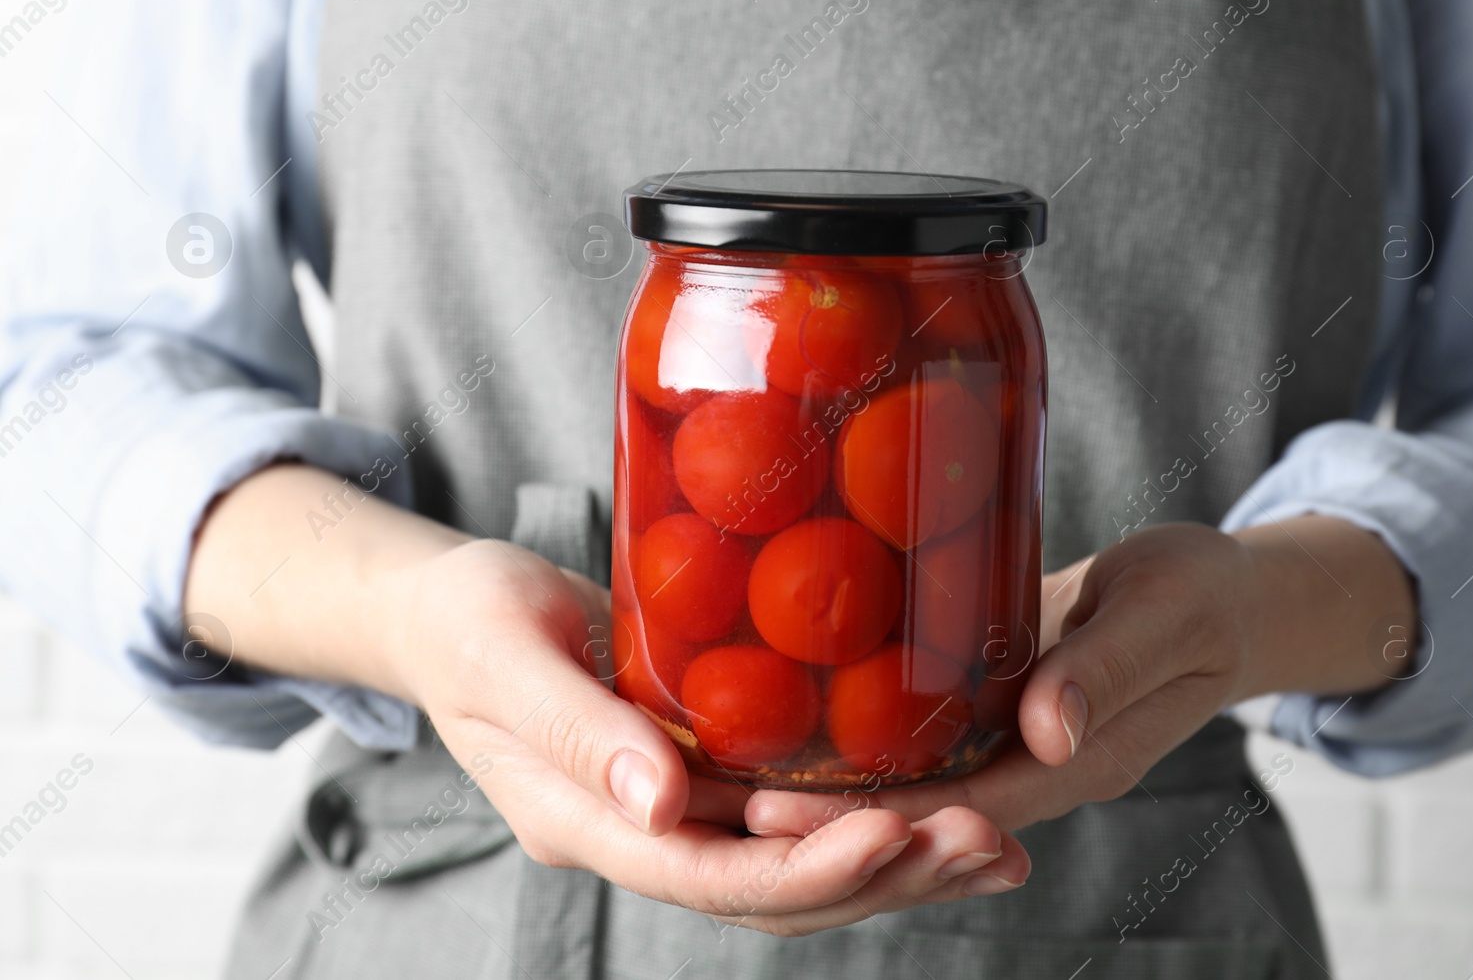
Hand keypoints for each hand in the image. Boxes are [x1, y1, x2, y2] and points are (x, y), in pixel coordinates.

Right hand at [386, 539, 1027, 934]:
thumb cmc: (464, 618)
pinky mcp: (705, 769)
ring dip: (895, 859)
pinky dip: (868, 811)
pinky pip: (792, 810)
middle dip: (880, 874)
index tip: (892, 832)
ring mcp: (675, 808)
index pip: (704, 877)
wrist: (451, 610)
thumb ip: (577, 732)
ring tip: (993, 842)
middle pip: (770, 892)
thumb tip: (661, 807)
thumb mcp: (503, 655)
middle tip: (985, 841)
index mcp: (585, 822)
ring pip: (793, 862)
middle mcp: (642, 833)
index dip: (802, 870)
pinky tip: (940, 797)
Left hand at [745, 519, 1414, 849]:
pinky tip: (795, 714)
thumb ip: (1109, 668)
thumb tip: (1049, 731)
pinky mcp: (996, 711)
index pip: (957, 809)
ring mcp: (1014, 745)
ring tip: (736, 772)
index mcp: (1078, 761)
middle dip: (826, 817)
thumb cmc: (1204, 597)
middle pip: (919, 812)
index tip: (780, 815)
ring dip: (833, 785)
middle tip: (725, 801)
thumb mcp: (1166, 615)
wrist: (1222, 598)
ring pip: (914, 785)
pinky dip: (864, 739)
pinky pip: (925, 740)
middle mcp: (1035, 766)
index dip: (866, 818)